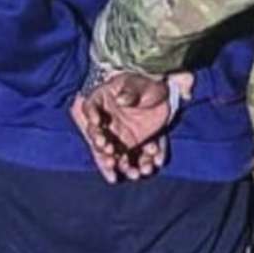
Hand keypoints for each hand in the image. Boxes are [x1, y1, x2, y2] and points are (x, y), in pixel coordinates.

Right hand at [70, 72, 192, 182]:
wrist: (163, 95)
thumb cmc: (146, 83)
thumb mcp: (139, 82)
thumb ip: (130, 90)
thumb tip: (121, 99)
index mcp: (102, 100)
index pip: (90, 107)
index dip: (91, 115)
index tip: (97, 123)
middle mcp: (105, 121)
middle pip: (97, 135)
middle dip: (101, 145)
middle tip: (109, 151)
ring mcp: (116, 134)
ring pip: (111, 152)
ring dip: (117, 163)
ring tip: (128, 170)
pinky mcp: (130, 145)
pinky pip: (129, 158)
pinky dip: (134, 166)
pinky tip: (143, 170)